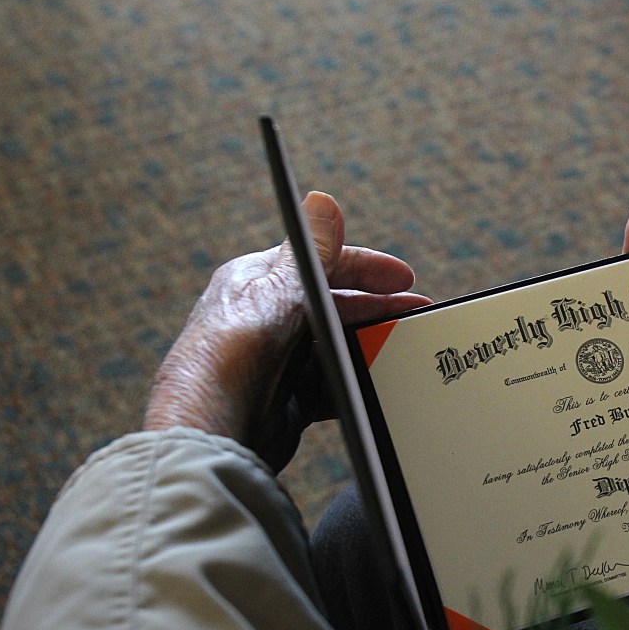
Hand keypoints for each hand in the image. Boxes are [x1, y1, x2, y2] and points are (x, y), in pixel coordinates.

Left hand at [143, 192, 430, 469]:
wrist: (213, 428)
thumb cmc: (234, 353)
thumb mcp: (281, 290)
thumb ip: (312, 251)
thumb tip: (322, 201)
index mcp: (257, 282)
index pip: (320, 263)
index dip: (367, 267)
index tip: (406, 277)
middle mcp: (265, 318)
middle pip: (334, 306)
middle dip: (377, 308)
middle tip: (416, 314)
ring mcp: (276, 361)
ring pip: (335, 346)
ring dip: (368, 345)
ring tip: (402, 350)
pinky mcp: (284, 399)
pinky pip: (330, 384)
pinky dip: (353, 381)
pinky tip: (375, 382)